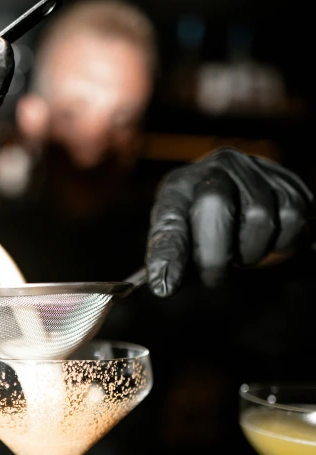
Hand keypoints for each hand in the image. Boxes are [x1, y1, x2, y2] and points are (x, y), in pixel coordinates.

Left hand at [146, 147, 312, 296]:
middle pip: (215, 205)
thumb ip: (171, 257)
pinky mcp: (288, 184)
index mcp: (180, 185)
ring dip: (250, 252)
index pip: (169, 218)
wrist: (243, 191)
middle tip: (213, 278)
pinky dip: (280, 243)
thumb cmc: (202, 224)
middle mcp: (216, 168)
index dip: (168, 254)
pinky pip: (292, 222)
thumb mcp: (180, 236)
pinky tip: (264, 240)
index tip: (164, 287)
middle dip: (214, 256)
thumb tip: (162, 285)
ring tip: (240, 251)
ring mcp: (256, 171)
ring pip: (260, 219)